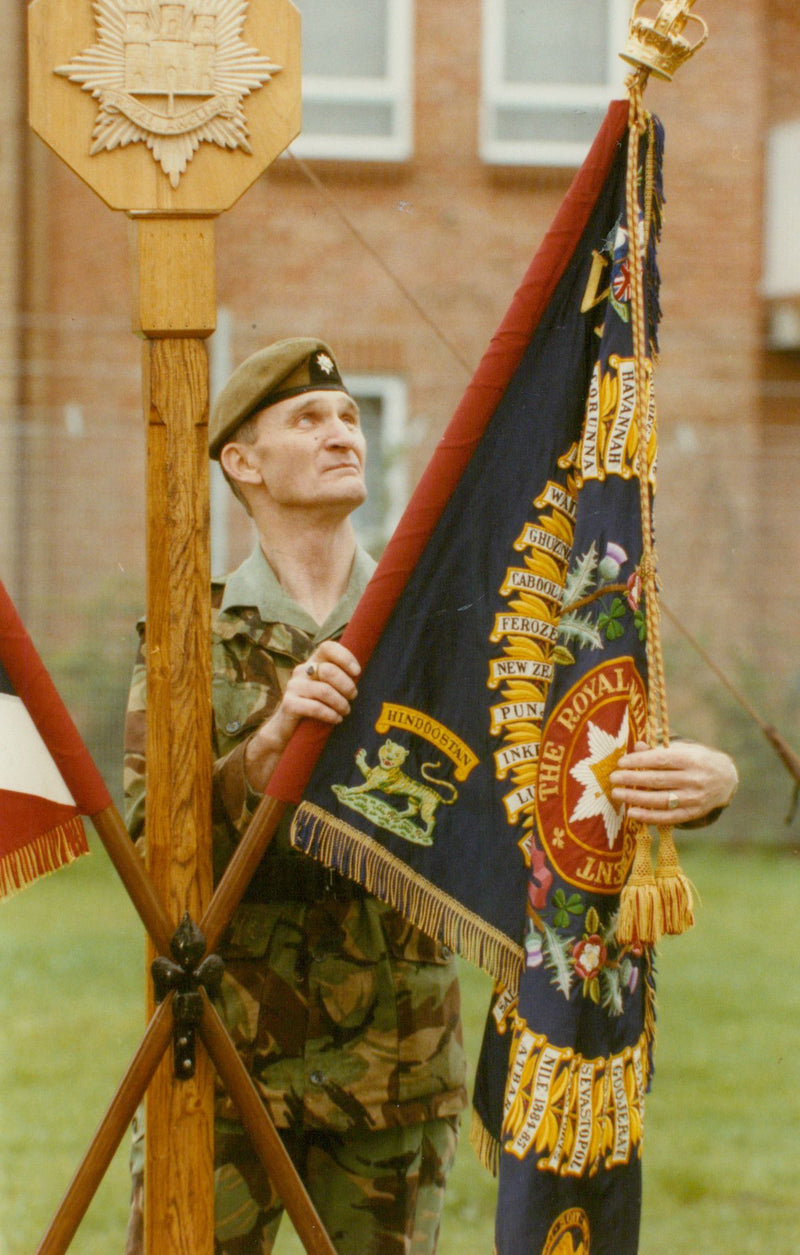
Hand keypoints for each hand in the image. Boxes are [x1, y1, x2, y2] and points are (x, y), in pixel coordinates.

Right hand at [244, 641, 360, 792]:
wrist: (287, 730)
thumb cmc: (315, 707)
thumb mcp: (327, 689)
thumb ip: (339, 679)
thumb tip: (363, 676)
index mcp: (312, 662)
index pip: (328, 647)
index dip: (345, 657)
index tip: (357, 672)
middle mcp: (301, 671)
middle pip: (329, 670)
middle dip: (346, 685)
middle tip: (353, 697)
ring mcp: (293, 687)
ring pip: (324, 690)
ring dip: (340, 703)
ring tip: (346, 711)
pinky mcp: (289, 704)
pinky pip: (315, 707)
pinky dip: (330, 714)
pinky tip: (337, 719)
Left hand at [609, 740, 737, 826]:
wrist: (726, 779)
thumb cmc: (696, 760)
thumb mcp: (682, 750)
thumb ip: (659, 750)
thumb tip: (636, 747)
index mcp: (691, 759)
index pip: (661, 760)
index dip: (640, 761)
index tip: (621, 763)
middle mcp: (694, 779)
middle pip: (658, 780)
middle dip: (633, 779)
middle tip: (613, 778)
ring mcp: (695, 798)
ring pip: (661, 800)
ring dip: (636, 798)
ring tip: (617, 794)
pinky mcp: (693, 813)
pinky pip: (668, 817)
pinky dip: (649, 816)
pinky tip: (632, 813)